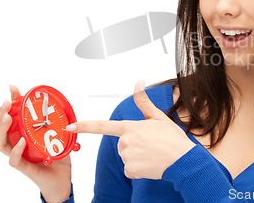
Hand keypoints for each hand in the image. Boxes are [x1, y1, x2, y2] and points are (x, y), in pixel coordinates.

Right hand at [0, 85, 71, 202]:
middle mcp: (16, 145)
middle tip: (7, 102)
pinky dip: (16, 150)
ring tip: (8, 117)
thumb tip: (59, 104)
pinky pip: (15, 160)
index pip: (7, 119)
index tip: (12, 89)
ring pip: (1, 144)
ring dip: (2, 129)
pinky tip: (21, 141)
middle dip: (0, 114)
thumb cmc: (56, 157)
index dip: (8, 104)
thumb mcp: (56, 134)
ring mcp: (19, 157)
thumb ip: (55, 121)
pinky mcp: (25, 168)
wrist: (62, 180)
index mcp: (20, 136)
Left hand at [66, 81, 194, 179]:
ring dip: (137, 156)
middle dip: (133, 144)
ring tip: (153, 153)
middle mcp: (125, 142)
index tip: (69, 127)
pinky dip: (139, 168)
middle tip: (151, 144)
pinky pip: (129, 169)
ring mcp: (126, 157)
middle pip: (122, 143)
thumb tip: (138, 82)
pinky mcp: (130, 171)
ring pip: (126, 156)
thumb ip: (143, 101)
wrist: (183, 161)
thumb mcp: (158, 117)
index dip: (84, 126)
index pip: (102, 126)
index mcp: (130, 127)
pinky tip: (150, 164)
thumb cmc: (172, 139)